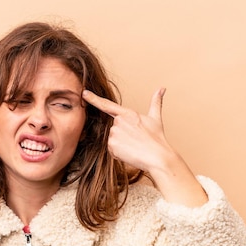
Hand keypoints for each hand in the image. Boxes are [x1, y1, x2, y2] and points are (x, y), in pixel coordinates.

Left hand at [82, 88, 207, 206]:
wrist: (157, 157)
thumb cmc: (157, 139)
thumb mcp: (156, 118)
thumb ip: (156, 102)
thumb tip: (162, 89)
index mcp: (127, 113)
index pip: (107, 105)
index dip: (93, 99)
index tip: (84, 93)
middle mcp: (118, 122)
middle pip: (113, 129)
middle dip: (122, 136)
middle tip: (136, 141)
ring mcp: (114, 133)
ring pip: (112, 140)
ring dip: (120, 145)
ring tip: (134, 147)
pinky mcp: (112, 145)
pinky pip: (112, 151)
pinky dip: (119, 154)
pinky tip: (129, 153)